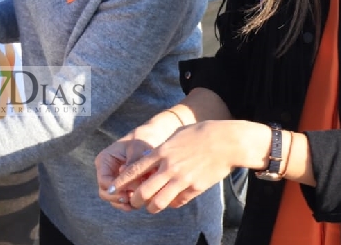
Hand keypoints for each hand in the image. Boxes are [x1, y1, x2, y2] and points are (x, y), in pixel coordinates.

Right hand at [96, 112, 183, 210]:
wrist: (150, 140)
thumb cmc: (142, 141)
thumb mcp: (138, 150)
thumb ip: (133, 166)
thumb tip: (128, 184)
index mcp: (104, 160)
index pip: (104, 180)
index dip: (114, 189)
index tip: (127, 194)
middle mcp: (106, 171)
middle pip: (105, 192)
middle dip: (117, 199)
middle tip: (131, 201)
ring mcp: (114, 180)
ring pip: (113, 199)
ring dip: (123, 203)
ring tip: (136, 204)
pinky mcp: (123, 186)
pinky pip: (122, 199)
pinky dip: (130, 202)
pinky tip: (139, 204)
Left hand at [114, 120, 259, 213]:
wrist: (226, 141)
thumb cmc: (201, 134)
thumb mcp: (176, 136)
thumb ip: (160, 149)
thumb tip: (147, 160)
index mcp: (162, 152)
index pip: (135, 170)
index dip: (122, 181)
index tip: (113, 187)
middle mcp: (169, 167)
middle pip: (143, 191)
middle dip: (134, 199)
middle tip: (132, 201)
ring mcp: (182, 179)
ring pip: (159, 202)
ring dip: (152, 207)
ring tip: (150, 207)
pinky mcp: (195, 188)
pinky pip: (178, 202)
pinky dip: (172, 203)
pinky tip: (171, 201)